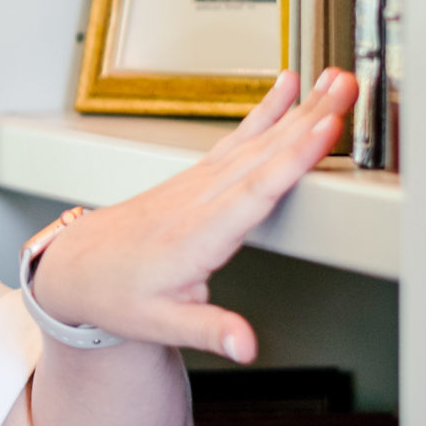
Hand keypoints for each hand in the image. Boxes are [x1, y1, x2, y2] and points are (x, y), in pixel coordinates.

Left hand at [27, 68, 355, 362]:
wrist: (77, 267)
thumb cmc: (117, 295)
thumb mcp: (158, 325)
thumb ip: (207, 330)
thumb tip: (245, 345)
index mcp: (195, 237)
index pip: (253, 193)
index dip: (292, 159)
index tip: (324, 128)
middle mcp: (198, 201)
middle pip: (263, 155)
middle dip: (309, 119)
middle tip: (348, 87)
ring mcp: (197, 183)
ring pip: (256, 140)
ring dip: (298, 108)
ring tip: (335, 80)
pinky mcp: (198, 177)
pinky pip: (238, 139)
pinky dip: (265, 111)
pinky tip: (288, 88)